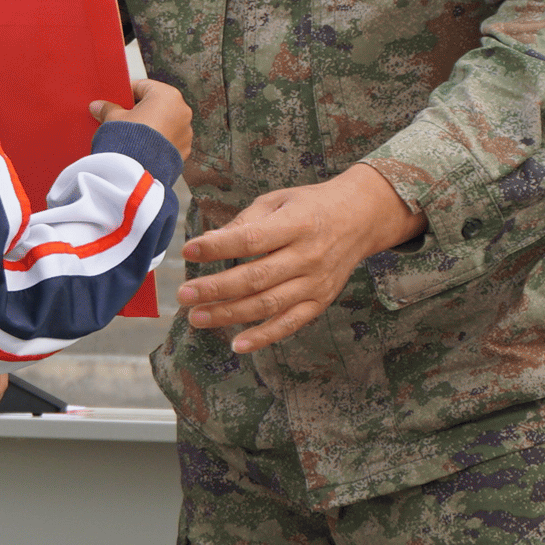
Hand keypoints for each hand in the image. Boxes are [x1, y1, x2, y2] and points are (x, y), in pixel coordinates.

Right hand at [91, 78, 192, 157]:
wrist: (137, 173)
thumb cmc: (129, 141)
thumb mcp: (113, 119)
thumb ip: (108, 109)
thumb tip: (99, 107)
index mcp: (167, 95)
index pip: (142, 86)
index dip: (126, 93)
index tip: (117, 101)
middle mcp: (182, 110)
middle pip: (157, 104)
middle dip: (140, 110)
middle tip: (123, 118)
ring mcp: (185, 131)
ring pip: (165, 122)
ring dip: (152, 126)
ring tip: (133, 135)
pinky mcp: (184, 149)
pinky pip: (169, 139)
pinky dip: (159, 141)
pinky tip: (143, 147)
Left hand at [178, 164, 420, 353]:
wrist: (360, 218)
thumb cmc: (310, 206)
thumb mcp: (279, 200)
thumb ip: (245, 222)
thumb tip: (207, 242)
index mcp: (296, 223)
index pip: (252, 238)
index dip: (218, 247)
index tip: (188, 250)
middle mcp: (308, 255)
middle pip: (256, 277)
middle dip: (216, 288)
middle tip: (183, 295)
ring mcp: (315, 282)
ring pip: (268, 304)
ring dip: (230, 314)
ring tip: (197, 317)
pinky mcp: (320, 301)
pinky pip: (290, 324)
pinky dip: (264, 337)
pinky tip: (237, 344)